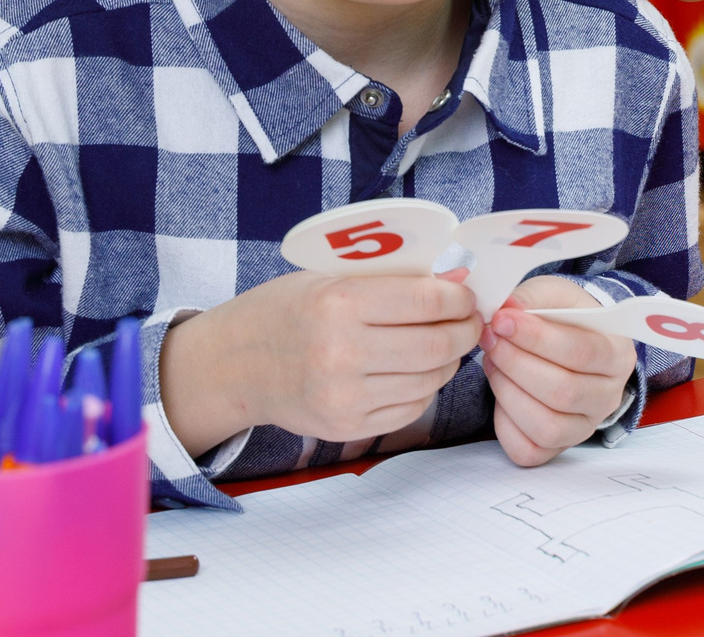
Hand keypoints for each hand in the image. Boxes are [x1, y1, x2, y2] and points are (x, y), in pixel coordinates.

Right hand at [158, 269, 478, 454]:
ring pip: (430, 380)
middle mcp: (341, 353)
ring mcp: (344, 397)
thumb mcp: (332, 276)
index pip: (427, 302)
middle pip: (437, 345)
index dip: (460, 297)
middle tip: (469, 320)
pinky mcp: (346, 427)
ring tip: (444, 343)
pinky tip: (416, 371)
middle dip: (466, 330)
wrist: (234, 365)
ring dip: (449, 360)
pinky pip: (411, 409)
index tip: (467, 295)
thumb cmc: (287, 310)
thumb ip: (394, 279)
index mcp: (338, 303)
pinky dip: (425, 388)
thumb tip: (459, 278)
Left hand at [479, 274, 639, 465]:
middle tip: (490, 339)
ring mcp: (585, 426)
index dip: (538, 338)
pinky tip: (500, 394)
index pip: (583, 352)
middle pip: (564, 392)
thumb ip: (532, 297)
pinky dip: (506, 425)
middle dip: (517, 363)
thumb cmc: (562, 319)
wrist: (567, 345)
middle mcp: (609, 396)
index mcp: (618, 354)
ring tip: (493, 363)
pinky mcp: (558, 448)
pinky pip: (530, 451)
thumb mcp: (554, 295)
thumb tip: (508, 310)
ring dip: (509, 393)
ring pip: (548, 427)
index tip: (502, 320)